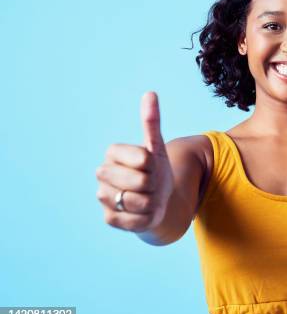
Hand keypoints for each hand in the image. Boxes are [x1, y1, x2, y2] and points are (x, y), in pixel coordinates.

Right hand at [95, 92, 174, 231]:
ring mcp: (103, 197)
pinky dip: (146, 218)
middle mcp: (102, 173)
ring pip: (140, 202)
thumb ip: (151, 121)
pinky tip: (142, 212)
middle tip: (151, 184)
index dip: (155, 166)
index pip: (144, 159)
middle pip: (142, 182)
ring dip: (152, 202)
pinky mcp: (108, 218)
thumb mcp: (156, 146)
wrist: (155, 200)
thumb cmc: (155, 170)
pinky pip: (136, 220)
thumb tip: (150, 93)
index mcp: (113, 152)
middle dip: (154, 185)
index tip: (151, 166)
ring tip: (147, 198)